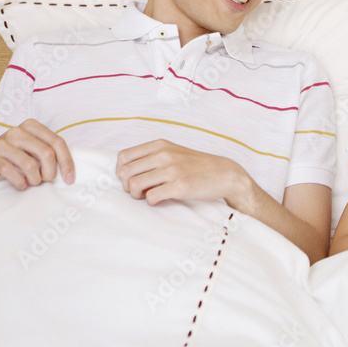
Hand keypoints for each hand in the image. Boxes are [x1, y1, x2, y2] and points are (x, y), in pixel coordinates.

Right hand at [0, 119, 73, 195]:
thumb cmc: (14, 159)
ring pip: (30, 164)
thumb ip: (50, 152)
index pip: (57, 142)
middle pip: (46, 153)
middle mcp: (16, 131)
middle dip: (50, 172)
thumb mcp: (33, 151)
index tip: (69, 179)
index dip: (67, 162)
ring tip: (33, 183)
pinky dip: (20, 182)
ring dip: (35, 179)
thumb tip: (70, 169)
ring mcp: (1, 144)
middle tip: (46, 181)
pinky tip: (21, 185)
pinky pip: (11, 172)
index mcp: (31, 126)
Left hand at [115, 140, 247, 205]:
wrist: (225, 174)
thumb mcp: (174, 152)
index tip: (131, 179)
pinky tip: (161, 199)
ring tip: (148, 195)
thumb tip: (125, 172)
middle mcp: (164, 155)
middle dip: (128, 186)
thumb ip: (152, 157)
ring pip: (134, 185)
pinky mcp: (179, 186)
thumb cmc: (198, 166)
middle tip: (139, 191)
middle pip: (126, 172)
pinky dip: (152, 201)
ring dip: (137, 195)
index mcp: (161, 145)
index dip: (122, 171)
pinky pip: (151, 197)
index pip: (124, 156)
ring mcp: (172, 170)